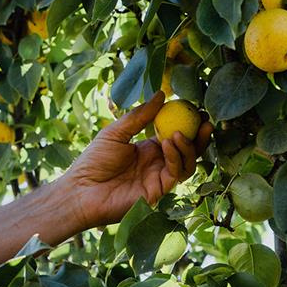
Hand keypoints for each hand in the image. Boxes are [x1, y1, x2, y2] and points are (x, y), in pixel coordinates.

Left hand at [64, 92, 212, 229]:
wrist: (81, 190)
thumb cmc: (93, 161)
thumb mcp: (116, 132)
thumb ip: (140, 116)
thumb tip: (161, 94)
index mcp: (149, 149)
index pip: (176, 135)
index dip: (188, 124)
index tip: (197, 109)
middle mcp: (158, 164)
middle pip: (188, 151)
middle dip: (200, 137)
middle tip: (205, 120)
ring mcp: (159, 178)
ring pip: (187, 163)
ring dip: (188, 146)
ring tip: (177, 132)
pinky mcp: (158, 191)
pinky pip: (175, 173)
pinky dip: (176, 157)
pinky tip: (168, 143)